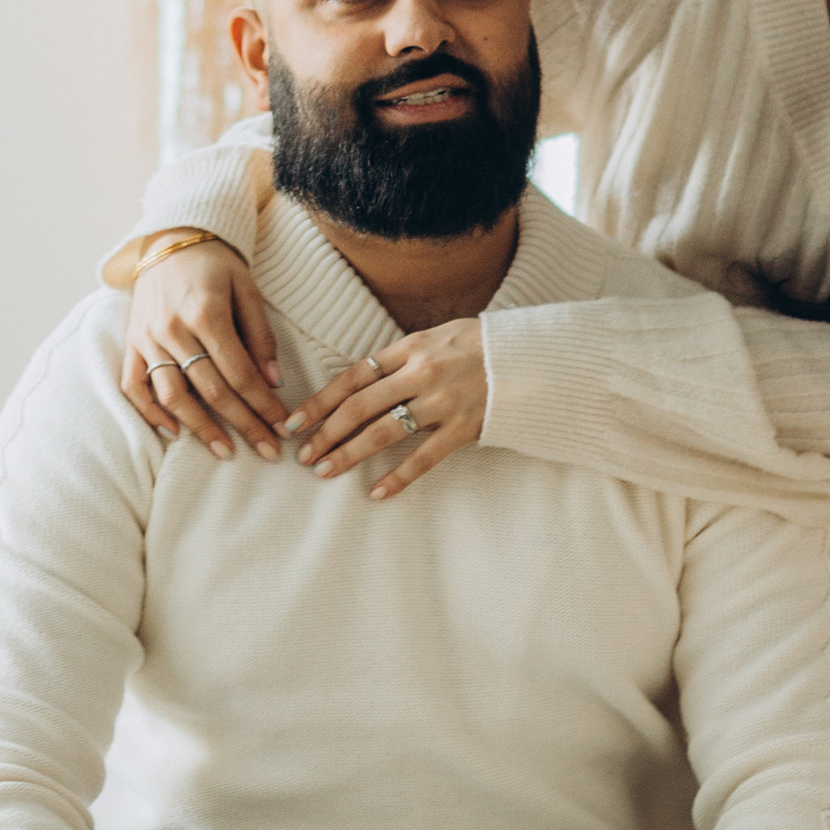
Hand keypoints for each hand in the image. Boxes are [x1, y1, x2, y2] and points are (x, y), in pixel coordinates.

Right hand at [121, 245, 285, 461]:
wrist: (170, 240)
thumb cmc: (215, 265)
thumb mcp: (247, 289)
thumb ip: (260, 335)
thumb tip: (273, 383)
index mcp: (207, 313)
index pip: (240, 374)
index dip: (264, 406)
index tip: (283, 427)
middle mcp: (173, 329)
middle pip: (212, 391)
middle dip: (244, 425)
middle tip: (268, 451)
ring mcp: (147, 338)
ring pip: (173, 396)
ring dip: (201, 429)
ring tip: (226, 451)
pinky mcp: (131, 343)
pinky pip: (134, 386)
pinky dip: (151, 413)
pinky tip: (174, 432)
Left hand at [293, 316, 488, 498]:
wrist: (534, 357)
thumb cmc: (482, 345)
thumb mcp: (437, 336)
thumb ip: (401, 358)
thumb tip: (361, 380)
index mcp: (410, 348)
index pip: (352, 377)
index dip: (320, 401)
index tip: (295, 421)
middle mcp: (421, 374)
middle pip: (360, 407)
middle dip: (326, 432)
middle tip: (303, 455)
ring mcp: (443, 402)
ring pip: (384, 432)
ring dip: (349, 454)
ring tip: (325, 471)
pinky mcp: (464, 428)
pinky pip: (424, 458)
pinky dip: (398, 477)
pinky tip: (376, 493)